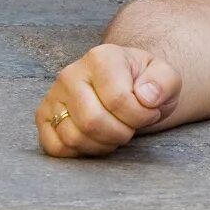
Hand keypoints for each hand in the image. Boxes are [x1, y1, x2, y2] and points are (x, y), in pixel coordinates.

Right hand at [37, 45, 178, 158]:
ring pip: (74, 138)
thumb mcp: (166, 77)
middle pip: (92, 122)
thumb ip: (165, 83)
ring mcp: (53, 96)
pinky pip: (57, 148)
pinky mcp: (43, 117)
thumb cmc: (145, 83)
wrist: (127, 86)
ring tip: (116, 130)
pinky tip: (97, 138)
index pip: (119, 100)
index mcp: (101, 57)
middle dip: (121, 133)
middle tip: (131, 126)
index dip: (140, 116)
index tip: (149, 111)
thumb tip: (146, 96)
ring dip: (104, 144)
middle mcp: (70, 74)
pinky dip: (81, 151)